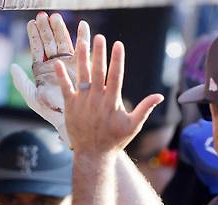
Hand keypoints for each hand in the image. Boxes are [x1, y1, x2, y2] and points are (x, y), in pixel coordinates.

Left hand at [10, 13, 89, 144]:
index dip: (34, 36)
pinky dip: (83, 37)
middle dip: (46, 29)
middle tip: (43, 16)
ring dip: (60, 30)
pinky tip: (83, 26)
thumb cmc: (50, 111)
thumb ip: (21, 82)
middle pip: (50, 42)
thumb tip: (12, 66)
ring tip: (55, 17)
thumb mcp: (32, 97)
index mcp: (43, 70)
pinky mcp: (82, 67)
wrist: (68, 120)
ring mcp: (69, 64)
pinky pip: (82, 50)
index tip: (31, 23)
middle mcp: (56, 64)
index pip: (38, 49)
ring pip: (64, 43)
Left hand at [54, 30, 163, 153]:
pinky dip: (62, 76)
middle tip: (99, 37)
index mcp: (112, 102)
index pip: (116, 76)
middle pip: (98, 72)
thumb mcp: (132, 126)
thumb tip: (160, 96)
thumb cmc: (114, 140)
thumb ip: (144, 109)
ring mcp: (82, 102)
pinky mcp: (70, 106)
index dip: (117, 60)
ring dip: (82, 58)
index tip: (118, 45)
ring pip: (82, 76)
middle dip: (99, 53)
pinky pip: (65, 88)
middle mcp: (96, 100)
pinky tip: (58, 63)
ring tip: (82, 42)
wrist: (92, 154)